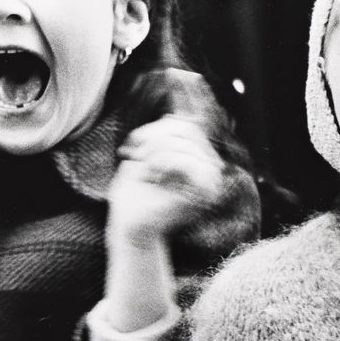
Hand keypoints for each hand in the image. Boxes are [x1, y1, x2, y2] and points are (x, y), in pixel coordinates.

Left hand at [107, 115, 225, 245]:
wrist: (129, 225)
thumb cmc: (134, 192)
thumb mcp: (146, 154)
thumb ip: (163, 135)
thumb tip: (174, 115)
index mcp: (198, 160)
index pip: (188, 126)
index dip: (160, 128)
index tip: (136, 143)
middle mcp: (210, 170)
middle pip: (188, 130)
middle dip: (156, 139)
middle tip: (138, 157)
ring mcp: (211, 182)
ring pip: (185, 144)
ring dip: (156, 153)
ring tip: (146, 171)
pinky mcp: (204, 194)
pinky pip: (187, 160)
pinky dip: (163, 162)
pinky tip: (154, 176)